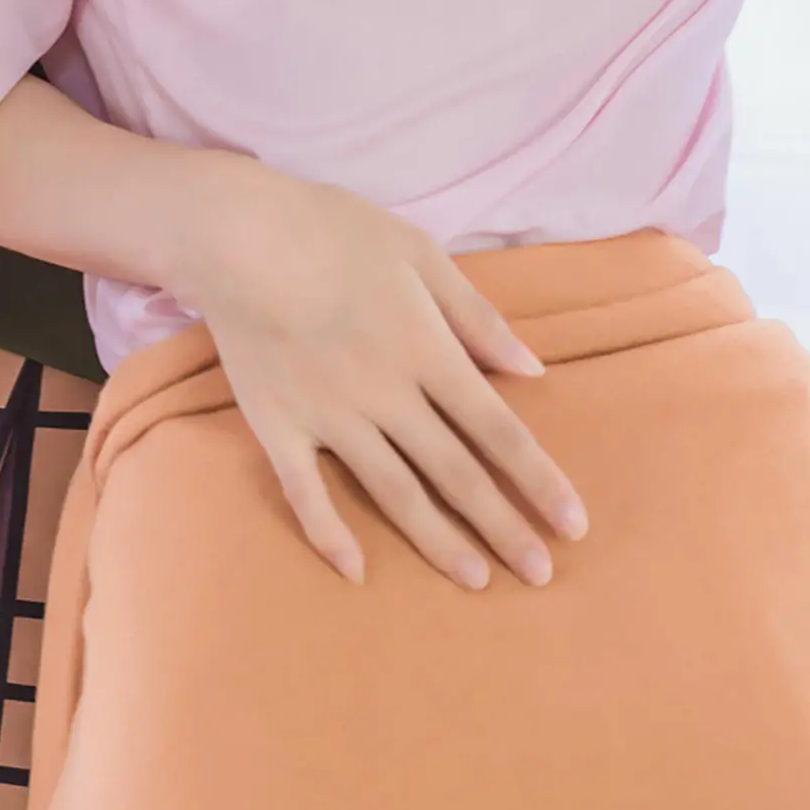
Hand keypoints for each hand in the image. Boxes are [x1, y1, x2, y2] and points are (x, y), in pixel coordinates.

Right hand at [171, 159, 587, 591]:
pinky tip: (356, 572)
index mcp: (426, 351)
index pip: (497, 430)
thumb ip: (476, 315)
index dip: (538, 480)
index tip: (573, 525)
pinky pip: (306, 492)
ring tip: (476, 580)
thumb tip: (535, 370)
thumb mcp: (417, 251)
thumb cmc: (332, 229)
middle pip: (456, 473)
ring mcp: (330, 417)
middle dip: (503, 527)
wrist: (236, 232)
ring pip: (394, 493)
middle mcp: (386, 396)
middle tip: (541, 576)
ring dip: (439, 541)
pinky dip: (329, 534)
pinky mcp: (277, 426)